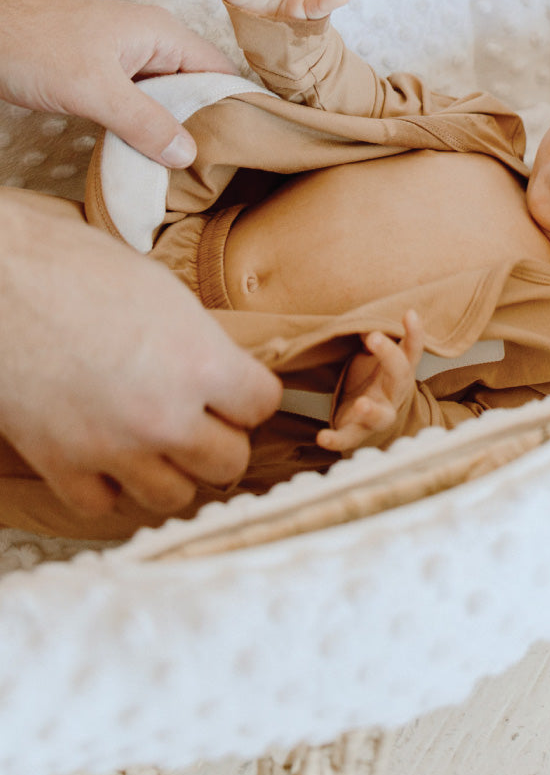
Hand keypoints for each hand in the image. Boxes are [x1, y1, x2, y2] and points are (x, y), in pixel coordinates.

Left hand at [0, 0, 234, 167]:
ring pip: (170, 99)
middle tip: (222, 165)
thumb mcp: (95, 88)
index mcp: (162, 34)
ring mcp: (129, 60)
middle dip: (210, 123)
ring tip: (192, 167)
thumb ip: (144, 122)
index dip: (239, 104)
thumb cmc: (32, 42)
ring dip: (177, 130)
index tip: (249, 141)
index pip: (220, 71)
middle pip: (199, 87)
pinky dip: (150, 129)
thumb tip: (186, 154)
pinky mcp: (107, 77)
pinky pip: (143, 105)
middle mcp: (152, 44)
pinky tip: (153, 154)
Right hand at [0, 193, 282, 517]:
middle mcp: (166, 415)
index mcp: (201, 363)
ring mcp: (113, 447)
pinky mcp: (61, 464)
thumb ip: (202, 345)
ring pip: (173, 496)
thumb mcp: (165, 295)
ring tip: (158, 442)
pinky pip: (104, 505)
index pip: (263, 405)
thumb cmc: (75, 269)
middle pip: (229, 461)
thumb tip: (223, 374)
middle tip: (204, 420)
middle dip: (221, 439)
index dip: (251, 395)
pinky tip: (106, 457)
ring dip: (172, 471)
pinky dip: (108, 486)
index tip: (239, 392)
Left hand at [317, 311, 424, 452]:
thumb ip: (369, 340)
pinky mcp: (357, 433)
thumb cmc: (374, 382)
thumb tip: (362, 324)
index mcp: (399, 372)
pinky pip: (348, 439)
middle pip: (400, 376)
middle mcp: (394, 394)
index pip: (412, 350)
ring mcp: (377, 416)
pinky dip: (335, 439)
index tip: (409, 313)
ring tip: (362, 404)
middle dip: (389, 356)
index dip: (414, 333)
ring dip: (372, 411)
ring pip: (381, 416)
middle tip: (374, 336)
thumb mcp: (372, 358)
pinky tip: (322, 437)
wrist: (370, 422)